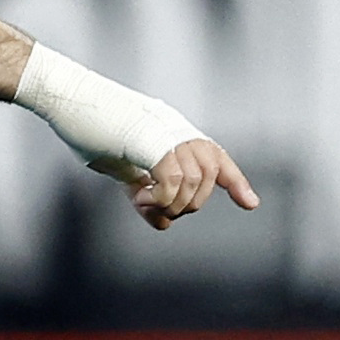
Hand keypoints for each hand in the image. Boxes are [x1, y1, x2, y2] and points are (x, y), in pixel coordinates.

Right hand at [115, 136, 260, 229]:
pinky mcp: (158, 146)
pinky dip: (160, 198)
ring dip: (172, 204)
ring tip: (145, 204)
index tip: (250, 204)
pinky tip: (140, 198)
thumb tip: (164, 224)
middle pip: (207, 177)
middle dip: (189, 204)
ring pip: (193, 182)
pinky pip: (173, 180)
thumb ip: (152, 202)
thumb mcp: (134, 180)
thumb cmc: (110, 143)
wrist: (89, 115)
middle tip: (159, 211)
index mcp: (183, 140)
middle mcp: (184, 137)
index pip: (219, 162)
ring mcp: (173, 139)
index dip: (237, 184)